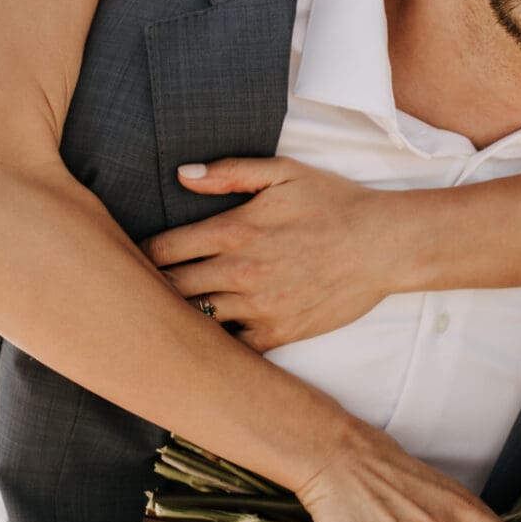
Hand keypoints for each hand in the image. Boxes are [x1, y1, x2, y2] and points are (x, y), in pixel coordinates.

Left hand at [145, 158, 396, 349]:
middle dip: (150, 289)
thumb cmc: (335, 203)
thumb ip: (230, 172)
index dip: (141, 256)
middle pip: (169, 289)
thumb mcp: (284, 172)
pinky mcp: (279, 334)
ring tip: (163, 316)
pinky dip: (216, 345)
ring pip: (196, 321)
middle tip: (138, 290)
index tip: (136, 258)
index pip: (161, 250)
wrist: (384, 245)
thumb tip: (182, 174)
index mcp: (234, 231)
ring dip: (178, 318)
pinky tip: (207, 339)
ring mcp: (259, 308)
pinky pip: (232, 349)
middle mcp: (240, 272)